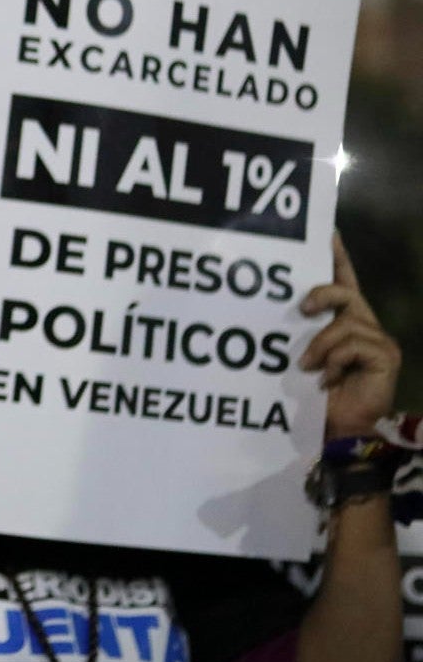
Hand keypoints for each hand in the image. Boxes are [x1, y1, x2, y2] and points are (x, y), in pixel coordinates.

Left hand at [300, 234, 399, 438]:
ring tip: (306, 366)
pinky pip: (353, 344)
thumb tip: (275, 311)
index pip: (343, 282)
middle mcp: (364, 325)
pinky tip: (327, 379)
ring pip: (345, 322)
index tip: (328, 232)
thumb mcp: (301, 355)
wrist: (338, 429)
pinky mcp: (387, 355)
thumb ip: (298, 332)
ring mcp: (378, 340)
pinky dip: (333, 360)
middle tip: (302, 308)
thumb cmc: (314, 394)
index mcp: (344, 322)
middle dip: (322, 294)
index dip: (337, 258)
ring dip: (319, 345)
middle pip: (346, 292)